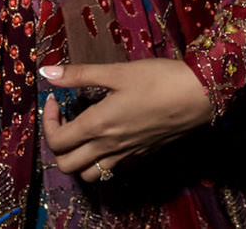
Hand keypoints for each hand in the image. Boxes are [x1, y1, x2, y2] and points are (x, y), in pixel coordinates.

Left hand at [41, 59, 213, 182]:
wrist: (199, 96)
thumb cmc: (159, 79)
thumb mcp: (117, 71)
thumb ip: (79, 74)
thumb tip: (46, 71)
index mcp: (98, 125)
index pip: (56, 141)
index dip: (47, 121)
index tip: (56, 99)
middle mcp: (109, 146)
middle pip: (66, 165)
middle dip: (57, 144)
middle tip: (65, 118)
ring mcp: (126, 154)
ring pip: (88, 174)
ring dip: (77, 157)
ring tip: (82, 131)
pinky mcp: (140, 155)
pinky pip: (111, 170)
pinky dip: (99, 160)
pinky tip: (107, 135)